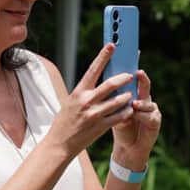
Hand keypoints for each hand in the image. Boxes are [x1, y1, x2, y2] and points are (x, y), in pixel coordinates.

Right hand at [50, 43, 140, 158]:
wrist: (59, 144)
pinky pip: (119, 116)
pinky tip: (129, 109)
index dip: (103, 56)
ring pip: (118, 100)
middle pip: (110, 84)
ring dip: (127, 96)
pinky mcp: (101, 126)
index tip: (112, 45)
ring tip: (130, 94)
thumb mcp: (72, 102)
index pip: (93, 69)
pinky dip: (126, 111)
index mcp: (78, 92)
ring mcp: (94, 114)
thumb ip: (86, 92)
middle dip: (123, 78)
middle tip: (130, 75)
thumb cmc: (65, 121)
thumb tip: (101, 82)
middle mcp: (86, 101)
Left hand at [110, 69, 160, 163]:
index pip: (134, 78)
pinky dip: (142, 115)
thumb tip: (105, 83)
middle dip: (142, 79)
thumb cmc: (120, 126)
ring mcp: (152, 109)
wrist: (128, 147)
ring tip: (133, 103)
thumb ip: (113, 99)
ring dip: (140, 102)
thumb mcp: (113, 111)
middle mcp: (144, 99)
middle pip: (144, 85)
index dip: (134, 66)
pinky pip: (150, 116)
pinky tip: (136, 115)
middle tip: (138, 73)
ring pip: (147, 102)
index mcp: (134, 94)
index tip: (133, 53)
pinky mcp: (155, 121)